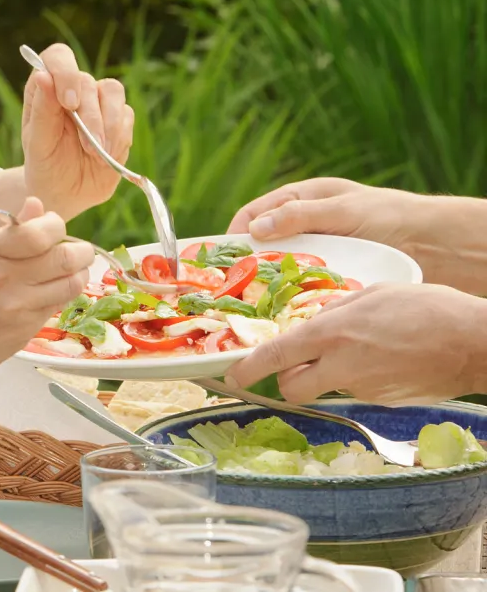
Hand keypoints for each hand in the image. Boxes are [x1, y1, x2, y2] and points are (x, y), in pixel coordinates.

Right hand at [0, 196, 94, 386]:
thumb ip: (9, 231)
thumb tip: (38, 206)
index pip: (40, 231)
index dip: (57, 226)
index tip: (55, 228)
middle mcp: (4, 276)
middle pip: (65, 257)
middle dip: (81, 252)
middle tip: (79, 252)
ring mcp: (17, 306)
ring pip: (71, 284)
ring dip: (79, 275)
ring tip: (72, 271)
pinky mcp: (25, 330)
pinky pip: (58, 306)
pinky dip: (62, 296)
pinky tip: (53, 292)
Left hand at [22, 43, 134, 220]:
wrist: (66, 192)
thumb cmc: (45, 165)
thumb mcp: (37, 144)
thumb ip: (42, 111)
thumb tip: (43, 76)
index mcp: (45, 89)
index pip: (57, 57)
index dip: (66, 73)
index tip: (69, 103)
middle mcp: (72, 89)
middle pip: (89, 82)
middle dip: (91, 117)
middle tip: (88, 147)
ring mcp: (97, 102)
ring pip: (114, 92)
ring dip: (109, 125)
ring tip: (98, 154)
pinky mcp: (118, 118)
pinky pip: (127, 115)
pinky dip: (120, 137)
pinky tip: (107, 156)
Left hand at [226, 283, 486, 404]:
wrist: (474, 343)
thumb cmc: (428, 309)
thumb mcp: (373, 294)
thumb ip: (336, 309)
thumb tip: (314, 320)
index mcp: (332, 333)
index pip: (275, 356)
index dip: (248, 368)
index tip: (232, 375)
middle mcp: (341, 365)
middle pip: (291, 388)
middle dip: (285, 380)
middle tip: (293, 364)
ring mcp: (363, 388)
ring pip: (324, 389)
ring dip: (324, 377)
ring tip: (350, 352)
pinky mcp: (383, 400)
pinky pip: (355, 390)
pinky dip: (356, 378)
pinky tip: (378, 359)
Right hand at [227, 177, 486, 291]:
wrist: (441, 246)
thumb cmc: (394, 217)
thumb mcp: (345, 210)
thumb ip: (301, 215)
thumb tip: (255, 227)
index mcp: (305, 198)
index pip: (257, 212)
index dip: (236, 231)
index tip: (222, 255)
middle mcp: (308, 224)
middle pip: (263, 243)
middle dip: (245, 262)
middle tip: (229, 284)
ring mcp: (320, 250)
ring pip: (280, 267)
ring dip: (266, 283)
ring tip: (251, 303)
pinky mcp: (332, 274)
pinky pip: (302, 285)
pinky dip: (290, 296)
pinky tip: (283, 310)